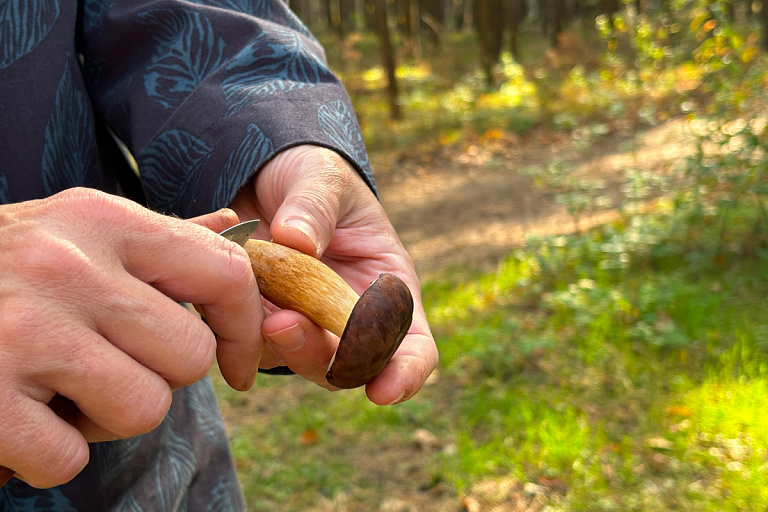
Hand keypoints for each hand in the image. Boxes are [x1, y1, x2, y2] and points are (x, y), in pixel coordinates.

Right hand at [0, 188, 262, 487]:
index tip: (237, 362)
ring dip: (106, 416)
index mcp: (104, 220)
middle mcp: (69, 267)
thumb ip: (161, 239)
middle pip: (187, 358)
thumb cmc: (2, 266)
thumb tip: (234, 230)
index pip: (226, 273)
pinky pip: (68, 457)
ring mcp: (23, 331)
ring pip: (143, 410)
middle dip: (158, 375)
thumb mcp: (77, 230)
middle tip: (106, 363)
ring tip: (57, 387)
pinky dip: (46, 453)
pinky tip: (14, 416)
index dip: (245, 327)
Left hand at [229, 145, 437, 405]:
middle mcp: (351, 319)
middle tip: (283, 323)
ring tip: (253, 306)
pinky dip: (239, 324)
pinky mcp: (261, 324)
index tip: (383, 390)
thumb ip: (315, 205)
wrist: (261, 178)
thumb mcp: (322, 177)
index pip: (413, 347)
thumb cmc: (311, 177)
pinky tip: (227, 285)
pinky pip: (251, 341)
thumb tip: (297, 241)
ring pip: (297, 362)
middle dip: (320, 356)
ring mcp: (305, 326)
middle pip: (349, 366)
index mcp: (387, 290)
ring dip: (277, 346)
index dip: (406, 374)